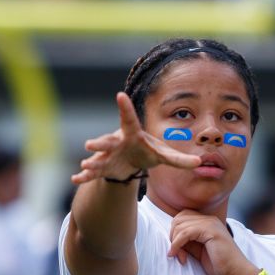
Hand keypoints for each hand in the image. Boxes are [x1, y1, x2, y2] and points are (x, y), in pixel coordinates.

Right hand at [71, 92, 201, 183]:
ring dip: (91, 162)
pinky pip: (92, 173)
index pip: (129, 120)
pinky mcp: (103, 168)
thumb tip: (200, 162)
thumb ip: (179, 159)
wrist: (130, 162)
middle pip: (107, 142)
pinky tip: (75, 179)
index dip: (125, 108)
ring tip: (85, 166)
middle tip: (89, 145)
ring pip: (98, 158)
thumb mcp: (163, 155)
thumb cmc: (147, 152)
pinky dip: (84, 177)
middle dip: (99, 144)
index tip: (120, 95)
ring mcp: (108, 156)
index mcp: (132, 135)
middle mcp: (117, 143)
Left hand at [168, 210, 257, 274]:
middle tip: (176, 254)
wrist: (236, 273)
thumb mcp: (198, 251)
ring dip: (174, 243)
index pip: (182, 217)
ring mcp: (210, 223)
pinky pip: (185, 233)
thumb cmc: (219, 265)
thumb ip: (187, 242)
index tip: (176, 251)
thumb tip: (171, 239)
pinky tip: (178, 255)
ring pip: (180, 225)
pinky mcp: (211, 231)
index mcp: (207, 222)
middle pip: (179, 219)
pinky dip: (177, 244)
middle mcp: (209, 219)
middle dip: (172, 237)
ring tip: (180, 258)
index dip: (174, 233)